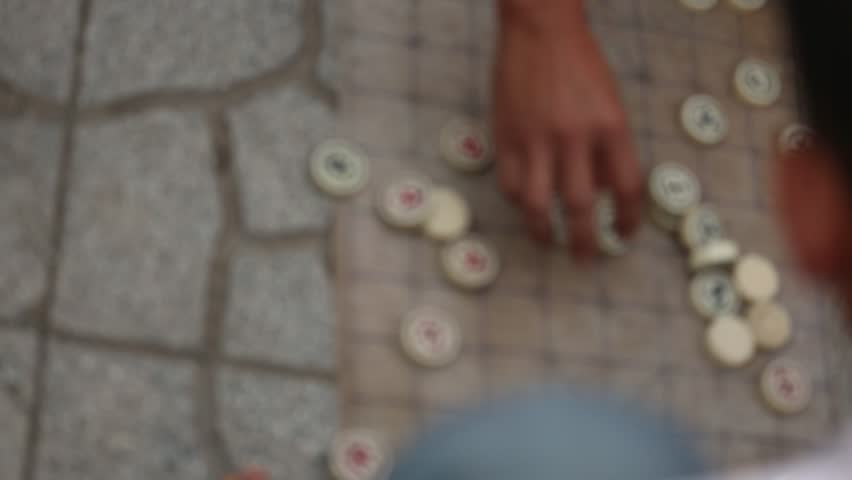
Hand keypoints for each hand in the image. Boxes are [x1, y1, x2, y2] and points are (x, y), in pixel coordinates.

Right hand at [493, 0, 642, 256]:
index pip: (627, 188)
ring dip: (544, 231)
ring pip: (539, 204)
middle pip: (581, 207)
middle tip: (584, 258)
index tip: (624, 235)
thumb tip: (600, 192)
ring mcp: (537, 139)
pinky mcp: (507, 137)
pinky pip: (511, 184)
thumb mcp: (611, 102)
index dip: (628, 220)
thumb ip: (608, 148)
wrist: (540, 30)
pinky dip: (518, 200)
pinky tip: (524, 204)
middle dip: (584, 241)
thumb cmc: (581, 64)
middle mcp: (576, 138)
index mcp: (612, 127)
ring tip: (547, 241)